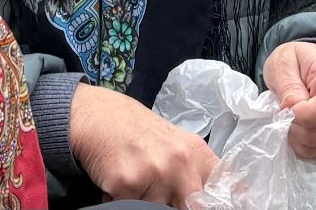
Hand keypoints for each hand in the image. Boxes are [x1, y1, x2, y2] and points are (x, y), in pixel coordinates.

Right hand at [69, 82, 217, 207]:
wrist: (95, 114)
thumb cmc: (134, 131)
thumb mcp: (173, 144)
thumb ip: (192, 170)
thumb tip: (202, 199)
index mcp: (195, 151)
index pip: (220, 186)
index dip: (215, 201)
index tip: (199, 201)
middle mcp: (180, 161)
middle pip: (193, 205)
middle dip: (176, 203)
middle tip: (162, 194)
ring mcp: (155, 172)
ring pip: (158, 208)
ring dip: (146, 200)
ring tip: (136, 181)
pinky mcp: (128, 183)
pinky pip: (130, 206)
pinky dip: (122, 199)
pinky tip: (118, 180)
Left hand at [263, 42, 315, 161]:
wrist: (306, 65)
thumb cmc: (294, 61)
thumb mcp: (283, 64)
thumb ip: (288, 86)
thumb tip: (292, 110)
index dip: (306, 114)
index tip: (288, 108)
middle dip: (295, 129)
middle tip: (283, 115)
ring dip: (298, 140)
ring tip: (291, 122)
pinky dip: (306, 148)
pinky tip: (300, 132)